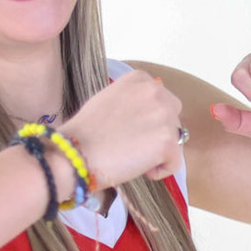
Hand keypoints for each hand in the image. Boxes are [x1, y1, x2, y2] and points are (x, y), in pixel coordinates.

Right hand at [58, 69, 184, 188]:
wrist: (75, 151)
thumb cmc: (85, 130)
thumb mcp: (108, 99)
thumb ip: (131, 100)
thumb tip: (146, 115)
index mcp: (140, 79)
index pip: (161, 99)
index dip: (149, 119)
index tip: (132, 130)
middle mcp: (155, 91)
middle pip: (173, 117)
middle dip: (159, 133)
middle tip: (134, 146)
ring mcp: (164, 115)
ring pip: (175, 140)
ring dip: (158, 152)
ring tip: (132, 157)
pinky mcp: (168, 141)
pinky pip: (174, 162)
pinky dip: (160, 171)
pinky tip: (139, 169)